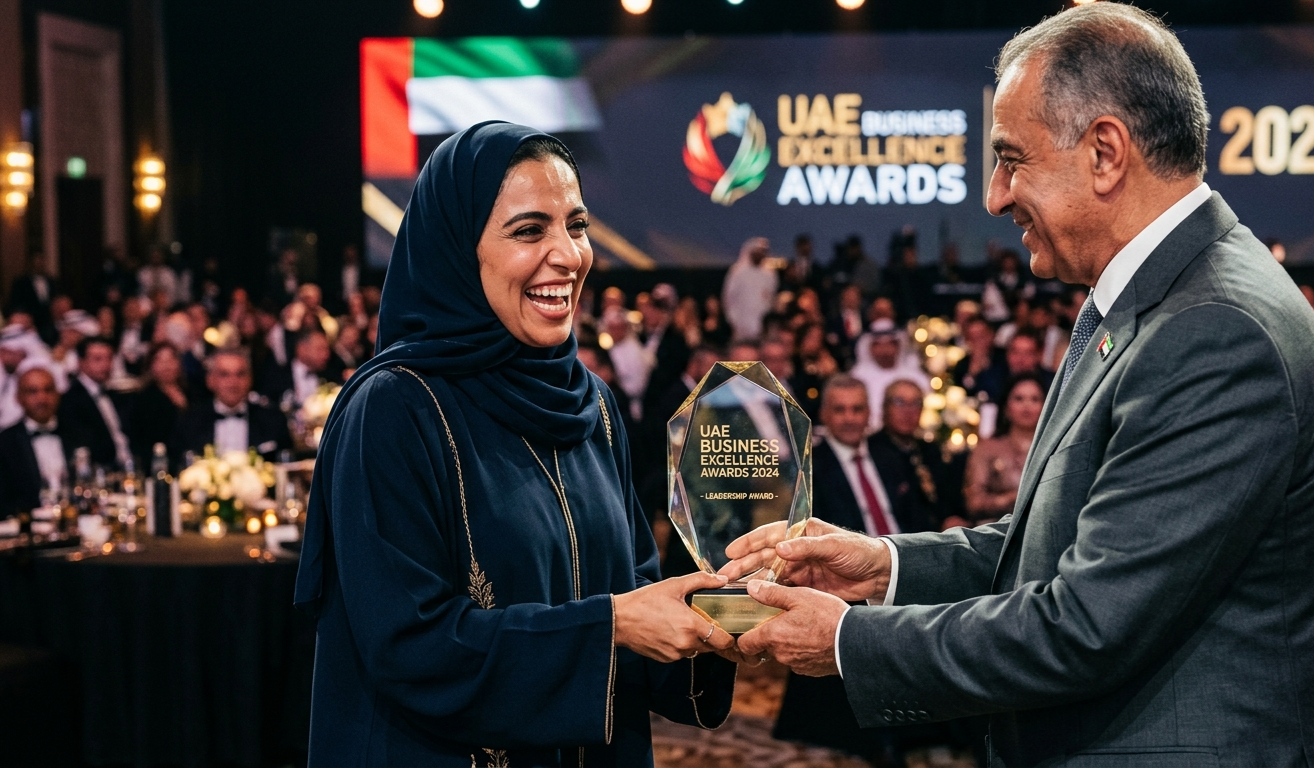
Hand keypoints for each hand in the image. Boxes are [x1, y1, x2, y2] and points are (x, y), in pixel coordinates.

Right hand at [613, 572, 736, 662]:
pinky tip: (672, 630)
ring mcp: (675, 654)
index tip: (725, 626)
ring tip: (685, 623)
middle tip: (706, 621)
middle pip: (712, 646)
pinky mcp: (665, 659)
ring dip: (696, 640)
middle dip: (712, 636)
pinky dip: (682, 645)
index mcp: (691, 626)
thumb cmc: (645, 600)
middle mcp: (685, 644)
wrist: (619, 620)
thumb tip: (723, 580)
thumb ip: (701, 581)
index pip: (723, 641)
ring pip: (697, 650)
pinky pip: (682, 653)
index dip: (728, 635)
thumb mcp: (674, 585)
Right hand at [719, 518, 891, 602]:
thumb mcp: (833, 545)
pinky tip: (753, 600)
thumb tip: (780, 548)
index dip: (749, 542)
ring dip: (751, 580)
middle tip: (724, 575)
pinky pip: (781, 589)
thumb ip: (806, 547)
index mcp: (801, 531)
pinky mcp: (805, 584)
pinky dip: (767, 593)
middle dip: (743, 565)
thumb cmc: (858, 551)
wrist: (879, 574)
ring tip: (732, 589)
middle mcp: (796, 548)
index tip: (731, 552)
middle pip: (764, 556)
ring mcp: (799, 567)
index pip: (770, 534)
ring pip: (769, 573)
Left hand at [737, 580, 848, 676]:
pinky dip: (801, 650)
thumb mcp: (800, 596)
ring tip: (801, 625)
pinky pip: (798, 659)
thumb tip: (752, 588)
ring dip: (786, 642)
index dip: (743, 636)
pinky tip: (813, 637)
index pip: (745, 645)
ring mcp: (796, 664)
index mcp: (773, 635)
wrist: (856, 642)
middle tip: (778, 620)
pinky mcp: (810, 670)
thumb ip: (773, 594)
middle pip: (764, 648)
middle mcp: (781, 654)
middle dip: (768, 636)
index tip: (748, 627)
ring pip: (782, 653)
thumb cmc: (828, 617)